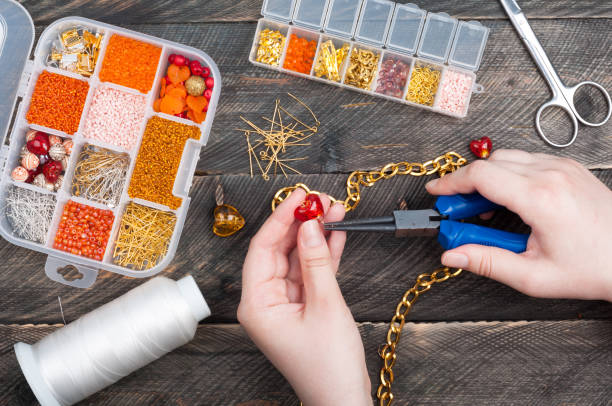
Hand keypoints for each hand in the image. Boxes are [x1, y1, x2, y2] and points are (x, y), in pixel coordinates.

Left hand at [237, 188, 371, 405]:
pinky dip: (323, 254)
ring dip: (316, 235)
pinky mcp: (303, 305)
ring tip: (335, 210)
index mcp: (257, 304)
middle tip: (321, 200)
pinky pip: (310, 271)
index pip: (262, 249)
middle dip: (301, 224)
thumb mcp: (325, 305)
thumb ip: (317, 261)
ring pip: (297, 258)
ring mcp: (284, 303)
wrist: (343, 398)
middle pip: (279, 250)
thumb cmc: (329, 365)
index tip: (298, 197)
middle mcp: (266, 301)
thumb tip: (310, 226)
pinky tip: (337, 233)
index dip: (280, 219)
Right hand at [426, 149, 611, 301]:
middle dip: (466, 183)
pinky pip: (528, 160)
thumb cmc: (593, 267)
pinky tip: (510, 200)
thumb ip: (487, 262)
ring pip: (508, 158)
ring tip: (485, 209)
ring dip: (488, 178)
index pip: (480, 175)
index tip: (437, 193)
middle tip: (459, 211)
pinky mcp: (570, 168)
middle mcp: (552, 174)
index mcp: (540, 198)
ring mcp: (563, 167)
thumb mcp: (533, 276)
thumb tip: (452, 255)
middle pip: (490, 162)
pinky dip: (509, 175)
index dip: (451, 183)